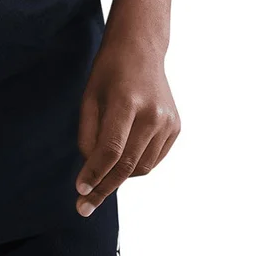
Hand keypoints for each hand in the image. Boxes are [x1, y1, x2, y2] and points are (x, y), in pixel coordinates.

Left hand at [74, 37, 180, 216]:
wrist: (140, 49)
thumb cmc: (108, 72)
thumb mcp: (89, 97)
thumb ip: (88, 135)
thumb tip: (91, 171)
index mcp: (126, 101)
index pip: (110, 149)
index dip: (94, 174)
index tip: (79, 192)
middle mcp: (152, 114)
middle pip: (127, 164)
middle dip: (104, 188)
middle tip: (84, 207)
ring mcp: (168, 121)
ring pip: (142, 167)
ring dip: (119, 176)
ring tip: (101, 172)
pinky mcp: (176, 127)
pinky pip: (154, 159)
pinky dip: (136, 165)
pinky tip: (122, 158)